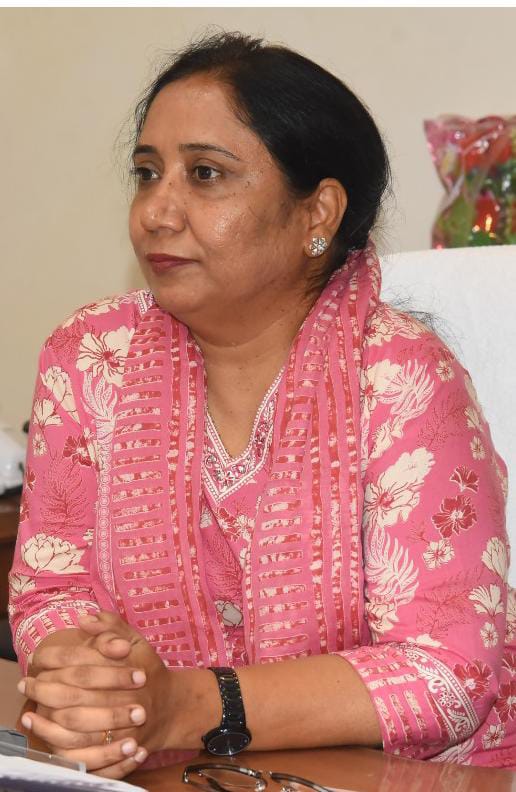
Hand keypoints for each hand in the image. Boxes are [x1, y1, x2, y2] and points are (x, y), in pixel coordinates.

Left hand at [19, 615, 169, 776]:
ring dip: (47, 719)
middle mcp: (125, 696)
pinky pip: (81, 750)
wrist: (170, 708)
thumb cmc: (148, 670)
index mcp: (129, 666)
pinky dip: (59, 743)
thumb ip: (112, 626)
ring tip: (29, 712)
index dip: (56, 661)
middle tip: (26, 685)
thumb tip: (84, 618)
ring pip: (75, 725)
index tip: (36, 660)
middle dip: (45, 690)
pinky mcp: (116, 749)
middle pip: (74, 695)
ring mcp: (121, 725)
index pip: (84, 663)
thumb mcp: (136, 641)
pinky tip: (46, 733)